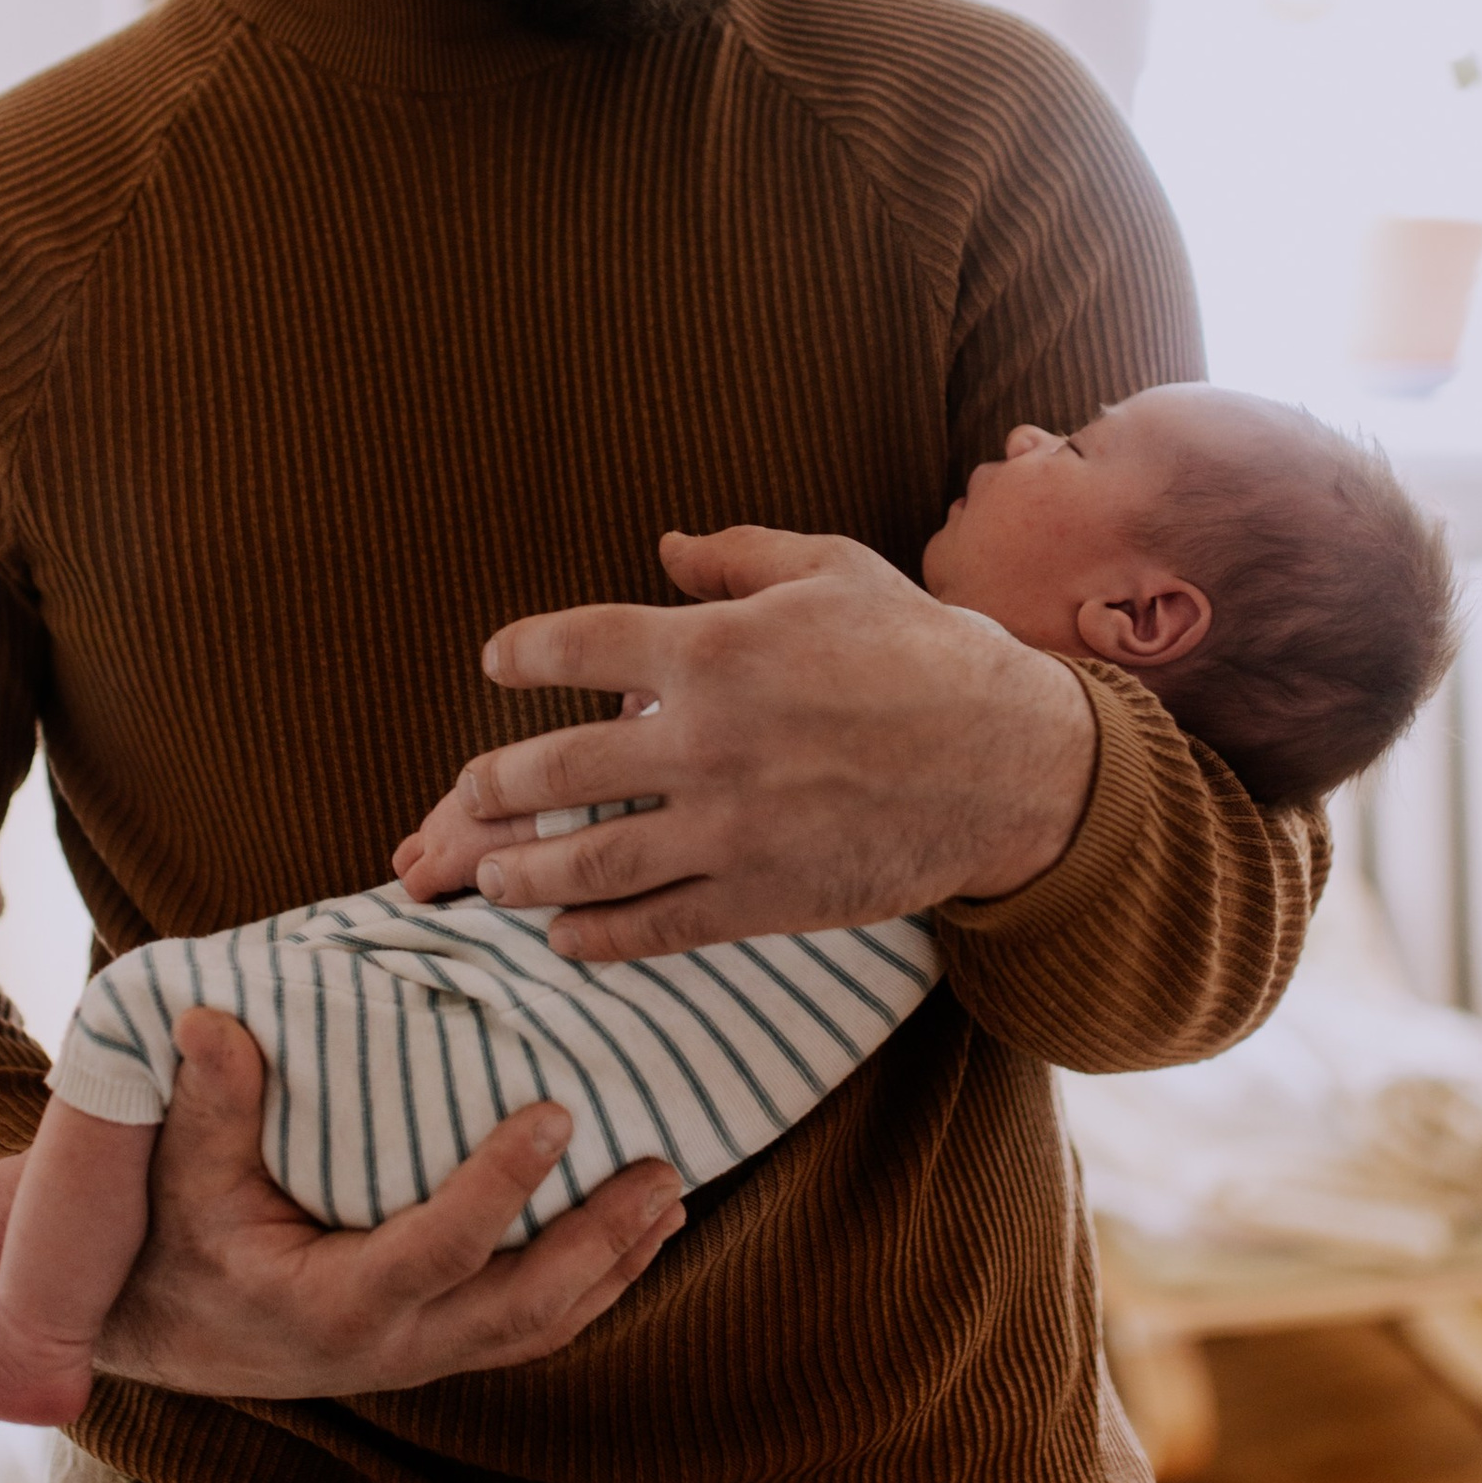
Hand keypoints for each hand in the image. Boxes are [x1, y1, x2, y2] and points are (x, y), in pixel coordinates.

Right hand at [92, 1010, 685, 1399]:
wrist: (161, 1335)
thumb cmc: (176, 1243)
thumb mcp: (179, 1175)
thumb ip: (211, 1102)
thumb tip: (211, 1017)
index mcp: (334, 1305)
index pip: (441, 1250)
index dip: (502, 1188)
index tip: (555, 1115)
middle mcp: (393, 1346)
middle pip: (524, 1308)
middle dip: (601, 1241)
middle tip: (661, 1172)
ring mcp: (422, 1356)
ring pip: (541, 1326)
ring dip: (615, 1265)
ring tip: (670, 1197)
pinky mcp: (438, 1348)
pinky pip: (531, 1327)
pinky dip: (592, 1285)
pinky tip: (635, 1237)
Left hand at [390, 529, 1097, 960]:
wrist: (1012, 761)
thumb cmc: (924, 652)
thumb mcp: (836, 571)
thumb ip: (739, 554)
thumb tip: (663, 545)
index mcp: (716, 646)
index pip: (576, 646)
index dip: (520, 653)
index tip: (498, 662)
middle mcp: (707, 740)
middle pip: (557, 770)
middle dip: (494, 786)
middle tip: (470, 792)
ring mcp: (731, 828)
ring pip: (590, 862)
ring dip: (523, 872)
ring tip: (491, 875)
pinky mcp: (763, 898)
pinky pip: (655, 927)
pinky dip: (595, 937)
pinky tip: (562, 936)